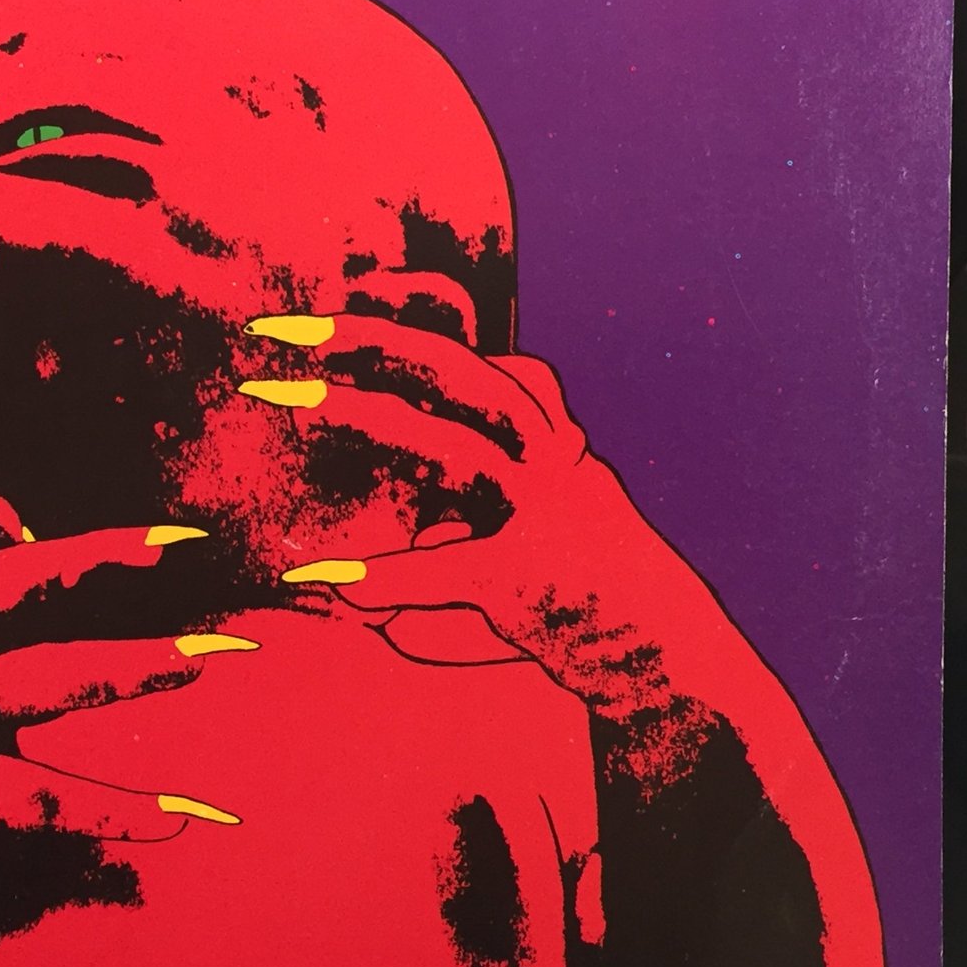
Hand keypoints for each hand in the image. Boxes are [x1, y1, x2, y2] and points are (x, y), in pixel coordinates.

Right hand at [0, 487, 263, 870]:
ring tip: (208, 658)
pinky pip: (59, 799)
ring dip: (136, 662)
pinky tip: (182, 818)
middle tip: (181, 541)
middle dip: (97, 554)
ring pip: (47, 675)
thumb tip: (0, 594)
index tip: (21, 519)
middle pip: (4, 585)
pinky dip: (125, 810)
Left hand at [240, 311, 692, 715]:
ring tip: (303, 400)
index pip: (494, 370)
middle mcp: (550, 466)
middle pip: (466, 377)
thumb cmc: (582, 608)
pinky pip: (444, 569)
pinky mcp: (523, 578)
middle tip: (304, 326)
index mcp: (553, 451)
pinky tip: (332, 584)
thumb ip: (434, 558)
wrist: (663, 663)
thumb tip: (340, 585)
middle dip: (383, 341)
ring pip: (458, 448)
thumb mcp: (509, 569)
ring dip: (377, 417)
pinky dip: (387, 574)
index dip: (427, 332)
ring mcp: (542, 516)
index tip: (359, 303)